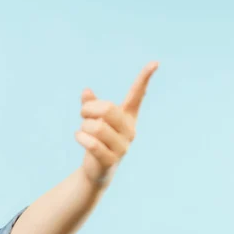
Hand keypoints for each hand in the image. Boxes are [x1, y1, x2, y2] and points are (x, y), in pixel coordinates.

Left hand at [75, 61, 158, 184]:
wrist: (97, 170)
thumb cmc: (97, 140)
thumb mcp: (94, 120)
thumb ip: (91, 104)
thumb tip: (86, 91)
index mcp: (128, 117)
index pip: (137, 96)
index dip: (144, 79)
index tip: (154, 63)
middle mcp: (129, 130)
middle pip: (108, 109)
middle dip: (89, 108)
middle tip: (82, 113)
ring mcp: (122, 147)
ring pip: (98, 127)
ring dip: (84, 126)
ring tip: (82, 130)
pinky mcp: (111, 160)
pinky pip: (94, 144)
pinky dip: (82, 138)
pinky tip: (79, 136)